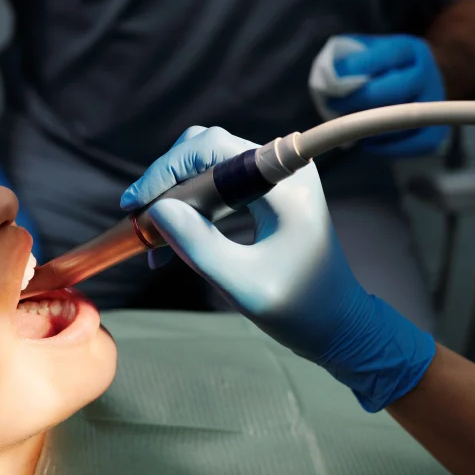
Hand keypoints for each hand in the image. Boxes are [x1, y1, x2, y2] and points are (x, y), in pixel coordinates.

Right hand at [121, 126, 435, 411]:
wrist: (340, 326)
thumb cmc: (301, 310)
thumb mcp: (243, 284)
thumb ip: (198, 246)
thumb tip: (157, 210)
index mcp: (286, 181)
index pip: (212, 147)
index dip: (166, 170)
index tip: (135, 205)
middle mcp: (284, 169)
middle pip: (207, 150)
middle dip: (168, 183)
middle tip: (141, 223)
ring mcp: (278, 182)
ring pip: (208, 169)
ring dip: (176, 200)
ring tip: (152, 241)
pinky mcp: (271, 198)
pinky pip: (219, 190)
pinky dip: (192, 211)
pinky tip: (170, 245)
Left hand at [327, 34, 449, 156]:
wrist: (410, 90)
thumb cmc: (378, 73)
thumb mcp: (363, 55)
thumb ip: (347, 59)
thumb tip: (331, 77)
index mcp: (410, 50)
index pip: (389, 54)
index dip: (359, 69)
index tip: (333, 84)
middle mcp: (428, 74)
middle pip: (399, 87)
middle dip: (362, 99)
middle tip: (336, 108)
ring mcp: (435, 105)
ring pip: (405, 118)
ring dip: (372, 126)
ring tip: (349, 125)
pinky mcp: (435, 133)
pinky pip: (413, 145)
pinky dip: (386, 148)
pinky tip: (367, 142)